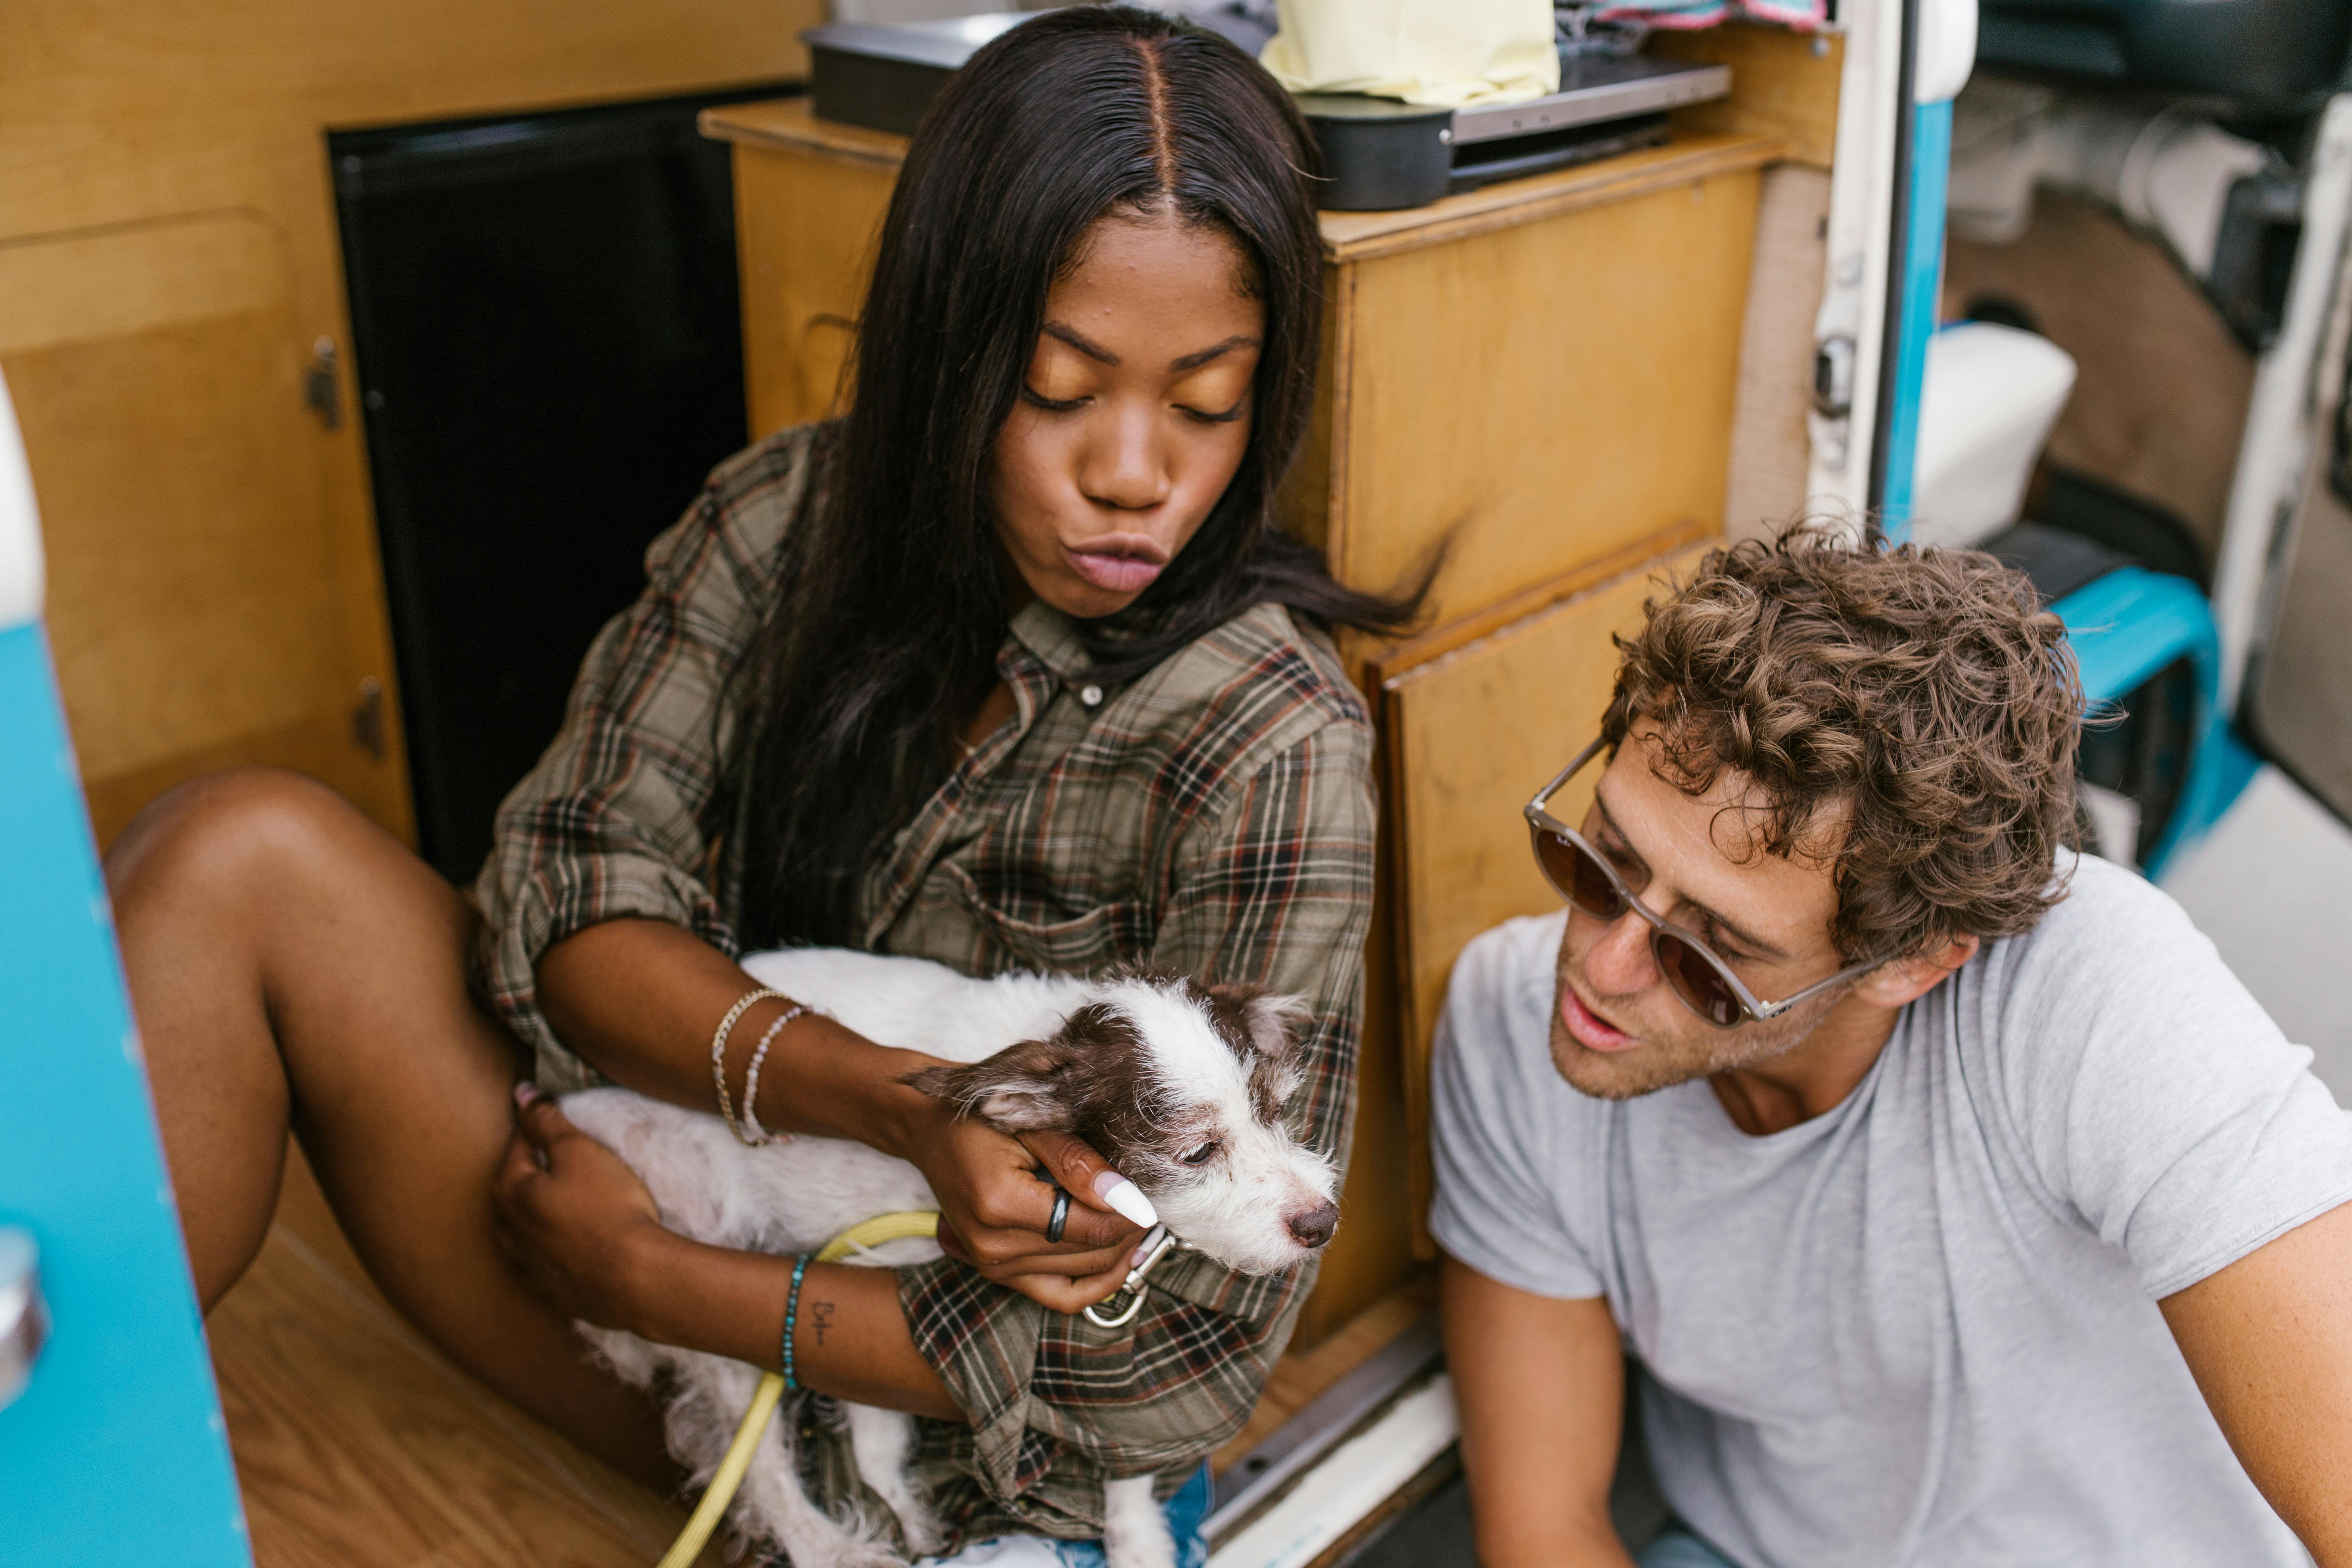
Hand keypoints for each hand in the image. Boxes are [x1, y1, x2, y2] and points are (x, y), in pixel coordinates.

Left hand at [491, 1084, 674, 1331]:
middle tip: (553, 1154)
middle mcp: (510, 1231)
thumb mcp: (580, 1151)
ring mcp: (529, 1266)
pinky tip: (561, 1249)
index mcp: (512, 1192)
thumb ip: (547, 1122)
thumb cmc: (608, 1206)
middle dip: (527, 1169)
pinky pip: (539, 1265)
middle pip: (512, 1189)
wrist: (633, 1278)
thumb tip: (521, 1094)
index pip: (517, 1146)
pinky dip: (545, 1252)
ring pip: (518, 1232)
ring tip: (553, 1200)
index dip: (534, 1126)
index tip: (549, 1115)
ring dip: (530, 1214)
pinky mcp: (552, 1293)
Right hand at [903, 1104, 1147, 1313]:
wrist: (932, 1134)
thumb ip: (1078, 1162)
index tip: (1152, 1194)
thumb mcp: (1032, 1125)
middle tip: (1149, 1203)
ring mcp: (993, 1266)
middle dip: (1128, 1230)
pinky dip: (1096, 1283)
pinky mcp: (997, 1274)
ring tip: (1135, 1221)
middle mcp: (993, 1246)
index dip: (1130, 1213)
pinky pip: (1061, 1297)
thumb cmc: (981, 1120)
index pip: (1090, 1225)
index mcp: (1000, 1204)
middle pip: (1090, 1253)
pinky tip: (1118, 1259)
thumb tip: (1127, 1198)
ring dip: (1117, 1252)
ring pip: (1082, 1275)